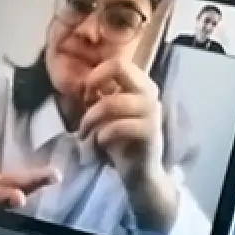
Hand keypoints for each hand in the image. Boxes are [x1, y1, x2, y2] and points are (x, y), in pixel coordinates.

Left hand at [77, 57, 163, 183]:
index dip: (95, 76)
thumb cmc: (119, 140)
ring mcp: (152, 112)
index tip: (87, 97)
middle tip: (85, 110)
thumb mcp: (105, 114)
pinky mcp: (150, 133)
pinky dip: (101, 136)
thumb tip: (82, 83)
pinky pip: (118, 127)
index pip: (117, 62)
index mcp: (139, 84)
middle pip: (119, 68)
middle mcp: (148, 92)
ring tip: (85, 135)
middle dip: (92, 87)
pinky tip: (100, 144)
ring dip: (90, 120)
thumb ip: (99, 95)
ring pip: (111, 102)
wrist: (139, 172)